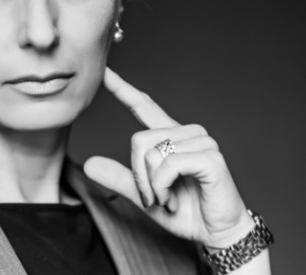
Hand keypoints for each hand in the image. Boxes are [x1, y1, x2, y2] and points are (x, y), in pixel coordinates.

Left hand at [83, 66, 256, 248]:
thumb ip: (121, 179)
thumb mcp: (145, 196)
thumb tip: (89, 163)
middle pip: (139, 140)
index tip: (105, 72)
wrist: (216, 233)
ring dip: (153, 186)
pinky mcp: (210, 157)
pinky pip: (169, 164)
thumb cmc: (186, 212)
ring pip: (153, 154)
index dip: (123, 89)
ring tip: (169, 199)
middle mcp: (186, 133)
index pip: (144, 106)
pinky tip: (174, 199)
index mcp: (170, 137)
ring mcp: (201, 142)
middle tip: (153, 198)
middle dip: (139, 177)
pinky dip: (163, 187)